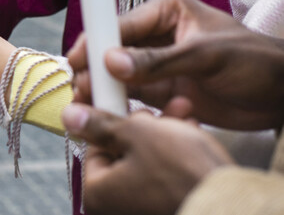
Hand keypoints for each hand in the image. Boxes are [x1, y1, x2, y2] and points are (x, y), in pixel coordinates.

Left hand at [62, 104, 233, 214]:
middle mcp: (116, 208)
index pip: (94, 146)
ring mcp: (143, 209)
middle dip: (142, 123)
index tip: (121, 99)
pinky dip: (176, 153)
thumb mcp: (138, 135)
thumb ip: (100, 124)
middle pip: (122, 152)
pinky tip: (191, 130)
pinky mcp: (170, 206)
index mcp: (98, 194)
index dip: (110, 118)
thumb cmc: (182, 173)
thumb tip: (70, 116)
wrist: (231, 207)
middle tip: (155, 107)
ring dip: (163, 132)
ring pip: (147, 160)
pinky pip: (166, 175)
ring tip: (181, 110)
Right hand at [67, 0, 283, 130]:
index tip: (75, 60)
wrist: (283, 96)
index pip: (121, 24)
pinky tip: (111, 114)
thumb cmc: (255, 62)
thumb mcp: (206, 56)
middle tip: (78, 89)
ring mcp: (158, 63)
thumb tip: (111, 63)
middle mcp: (157, 33)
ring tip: (87, 105)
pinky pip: (133, 96)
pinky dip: (121, 105)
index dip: (95, 42)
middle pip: (113, 49)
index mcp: (167, 10)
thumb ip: (158, 61)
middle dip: (94, 69)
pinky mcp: (163, 89)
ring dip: (103, 89)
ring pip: (119, 75)